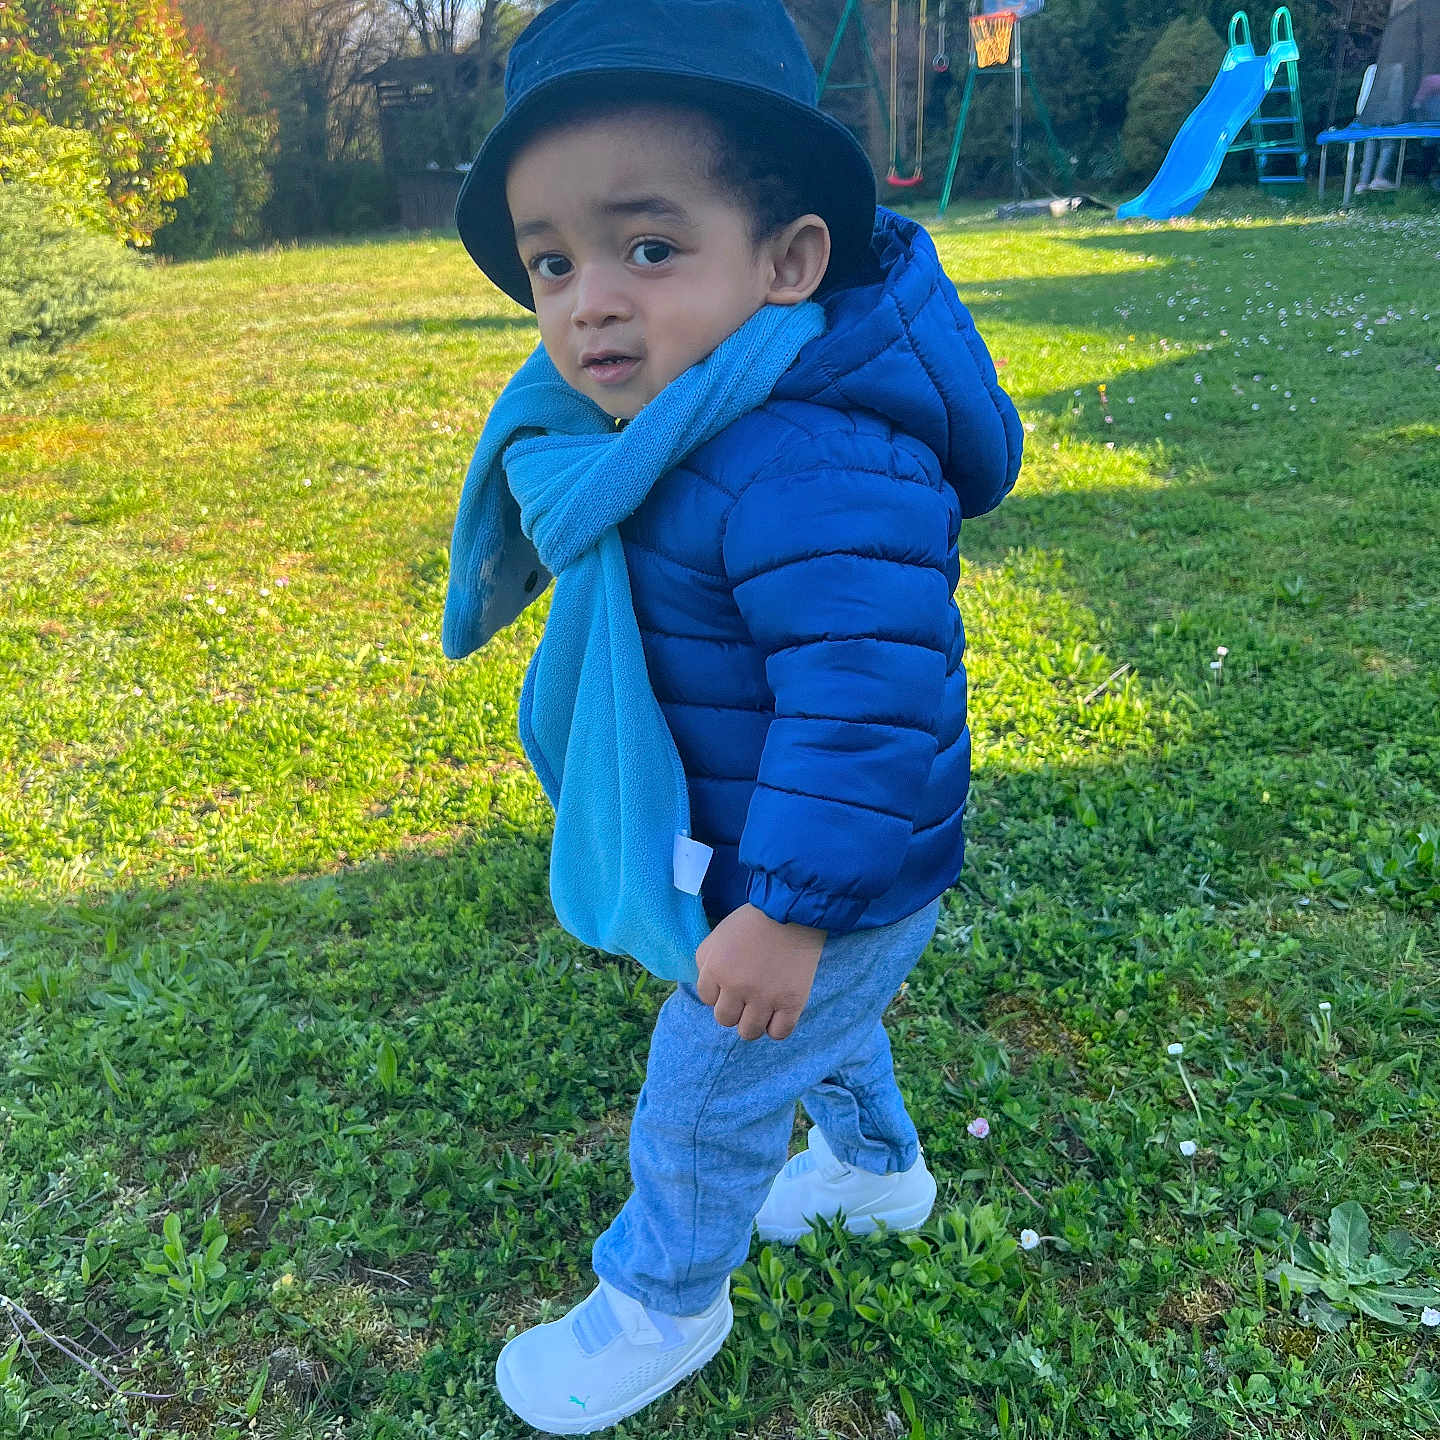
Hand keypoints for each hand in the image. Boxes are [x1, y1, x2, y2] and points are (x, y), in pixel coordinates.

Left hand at [695, 903, 825, 1041]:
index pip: (707, 999)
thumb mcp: (716, 936)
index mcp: (715, 970)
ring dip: (752, 1021)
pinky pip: (778, 1033)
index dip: (719, 990)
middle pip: (725, 1019)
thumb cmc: (752, 921)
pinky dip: (776, 1027)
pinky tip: (778, 1013)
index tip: (732, 980)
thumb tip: (710, 991)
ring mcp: (765, 998)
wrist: (790, 910)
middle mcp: (736, 988)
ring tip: (761, 1006)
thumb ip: (705, 964)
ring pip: (749, 1032)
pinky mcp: (791, 1002)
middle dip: (733, 1008)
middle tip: (746, 993)